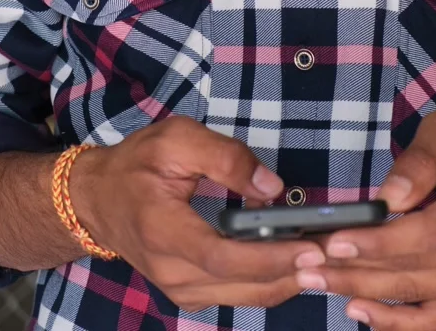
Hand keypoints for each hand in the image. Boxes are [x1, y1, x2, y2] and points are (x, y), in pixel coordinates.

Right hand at [70, 116, 325, 311]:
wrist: (96, 198)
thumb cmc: (136, 163)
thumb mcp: (176, 140)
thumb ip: (225, 158)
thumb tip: (272, 188)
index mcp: (164, 232)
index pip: (223, 256)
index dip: (270, 256)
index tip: (312, 248)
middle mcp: (172, 272)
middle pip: (243, 284)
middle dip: (294, 270)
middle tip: (338, 251)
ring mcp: (179, 289)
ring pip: (246, 296)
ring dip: (288, 279)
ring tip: (328, 256)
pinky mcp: (188, 293)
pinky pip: (238, 295)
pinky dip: (270, 281)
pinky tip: (295, 262)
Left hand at [296, 111, 435, 329]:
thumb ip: (420, 163)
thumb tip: (390, 197)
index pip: (427, 235)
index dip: (380, 243)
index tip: (335, 243)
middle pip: (417, 272)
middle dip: (359, 272)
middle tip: (309, 269)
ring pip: (420, 297)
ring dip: (369, 296)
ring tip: (322, 284)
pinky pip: (435, 318)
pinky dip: (399, 321)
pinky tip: (359, 310)